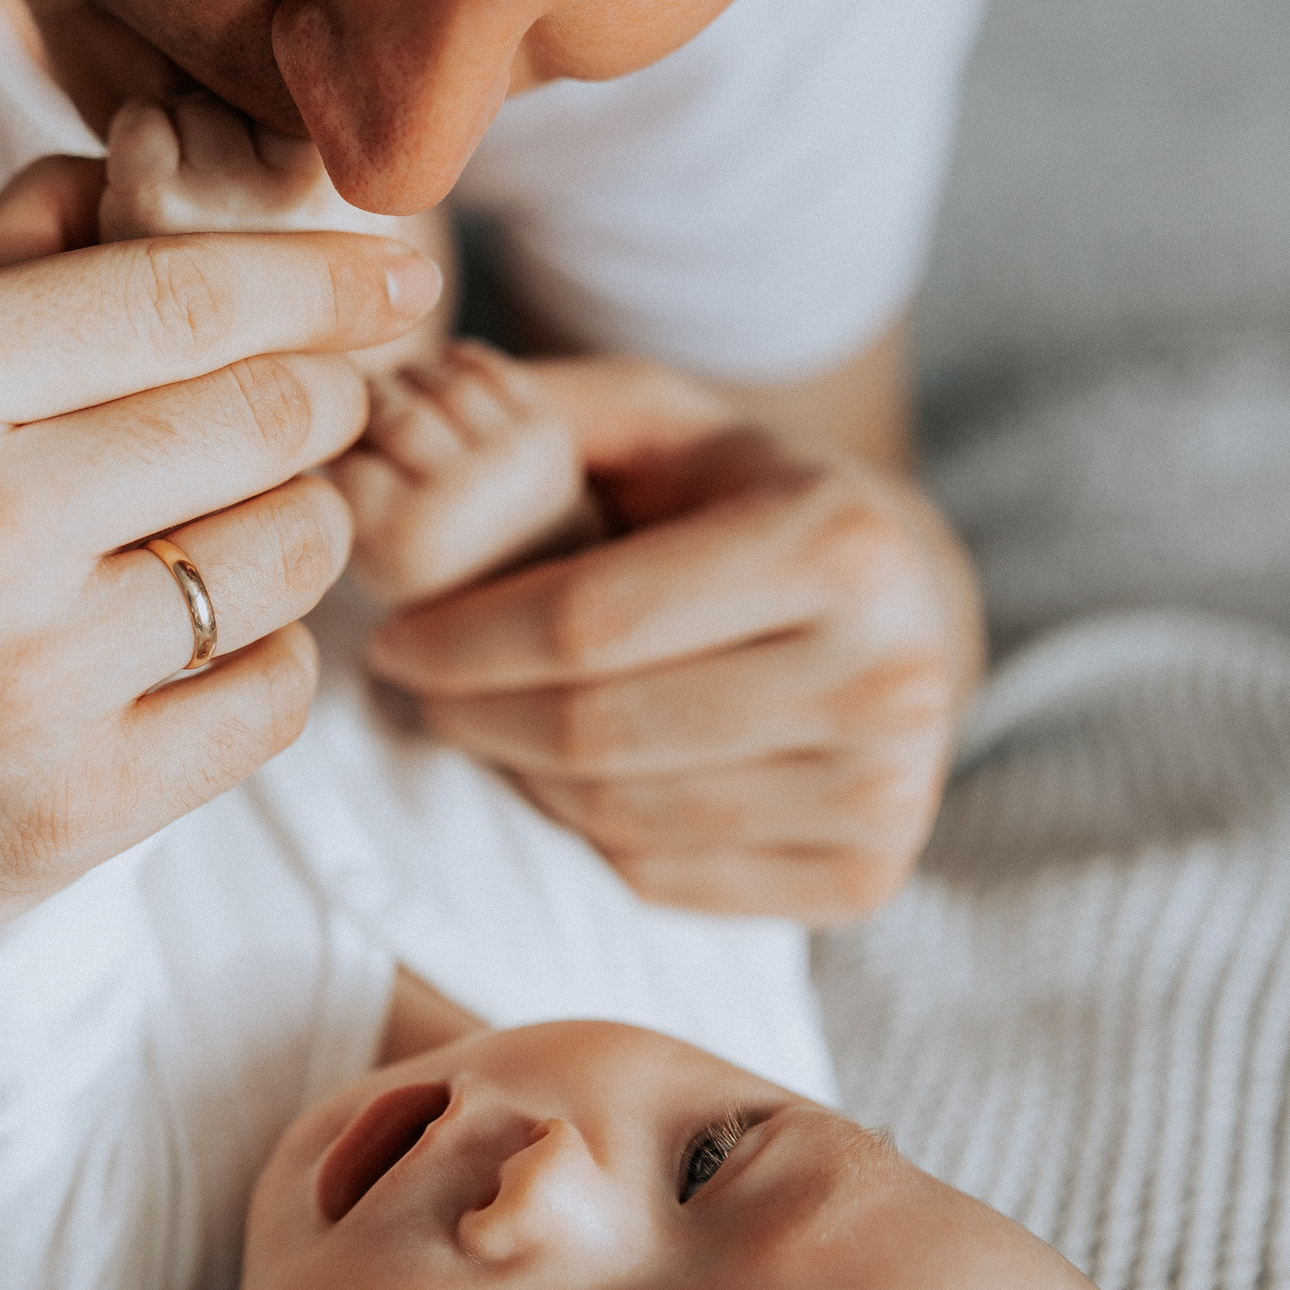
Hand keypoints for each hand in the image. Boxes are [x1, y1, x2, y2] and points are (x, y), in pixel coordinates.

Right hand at [0, 155, 442, 971]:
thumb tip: (164, 167)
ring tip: (223, 524)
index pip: (185, 296)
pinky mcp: (66, 820)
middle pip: (270, 416)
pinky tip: (189, 641)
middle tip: (308, 401)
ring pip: (294, 554)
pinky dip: (263, 654)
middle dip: (318, 394)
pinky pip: (274, 698)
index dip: (321, 277)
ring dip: (295, 524)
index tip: (395, 274)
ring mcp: (21, 692)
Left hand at [363, 357, 973, 925]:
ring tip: (475, 721)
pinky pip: (662, 878)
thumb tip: (406, 419)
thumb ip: (545, 411)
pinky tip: (558, 775)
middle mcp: (887, 674)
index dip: (461, 640)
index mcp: (840, 542)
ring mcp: (886, 790)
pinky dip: (580, 834)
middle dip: (470, 713)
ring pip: (621, 814)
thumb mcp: (661, 421)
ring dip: (514, 774)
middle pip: (599, 731)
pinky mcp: (866, 876)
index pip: (590, 621)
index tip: (392, 638)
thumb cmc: (741, 498)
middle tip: (415, 686)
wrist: (896, 603)